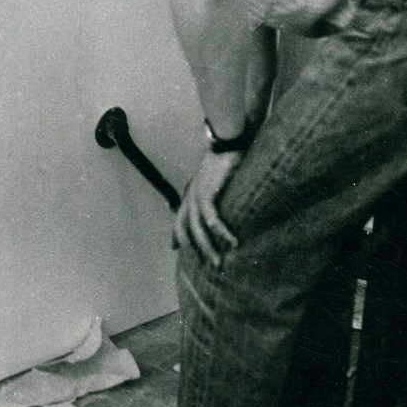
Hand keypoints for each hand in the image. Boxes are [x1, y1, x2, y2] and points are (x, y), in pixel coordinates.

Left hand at [172, 151, 242, 265]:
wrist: (226, 141)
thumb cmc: (225, 157)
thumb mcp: (216, 178)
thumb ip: (215, 193)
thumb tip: (222, 203)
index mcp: (191, 192)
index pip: (178, 218)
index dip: (176, 234)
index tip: (173, 248)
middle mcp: (190, 196)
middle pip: (187, 229)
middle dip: (197, 249)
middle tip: (211, 265)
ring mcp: (196, 195)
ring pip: (198, 229)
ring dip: (209, 248)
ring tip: (220, 262)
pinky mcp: (207, 193)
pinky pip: (212, 219)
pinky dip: (222, 232)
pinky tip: (233, 242)